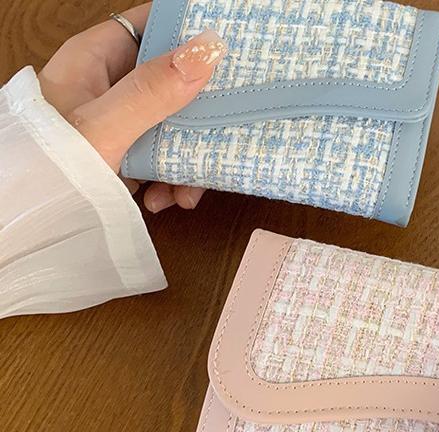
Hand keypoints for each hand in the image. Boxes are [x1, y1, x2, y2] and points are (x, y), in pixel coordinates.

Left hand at [37, 3, 225, 212]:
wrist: (34, 220)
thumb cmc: (51, 167)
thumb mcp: (104, 127)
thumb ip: (152, 91)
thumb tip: (207, 50)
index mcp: (96, 61)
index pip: (150, 27)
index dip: (188, 35)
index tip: (226, 52)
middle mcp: (110, 89)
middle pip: (170, 83)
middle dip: (197, 114)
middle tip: (221, 133)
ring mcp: (118, 125)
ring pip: (171, 126)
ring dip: (187, 159)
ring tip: (184, 192)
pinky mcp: (123, 157)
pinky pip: (160, 159)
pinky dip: (169, 182)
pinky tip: (162, 201)